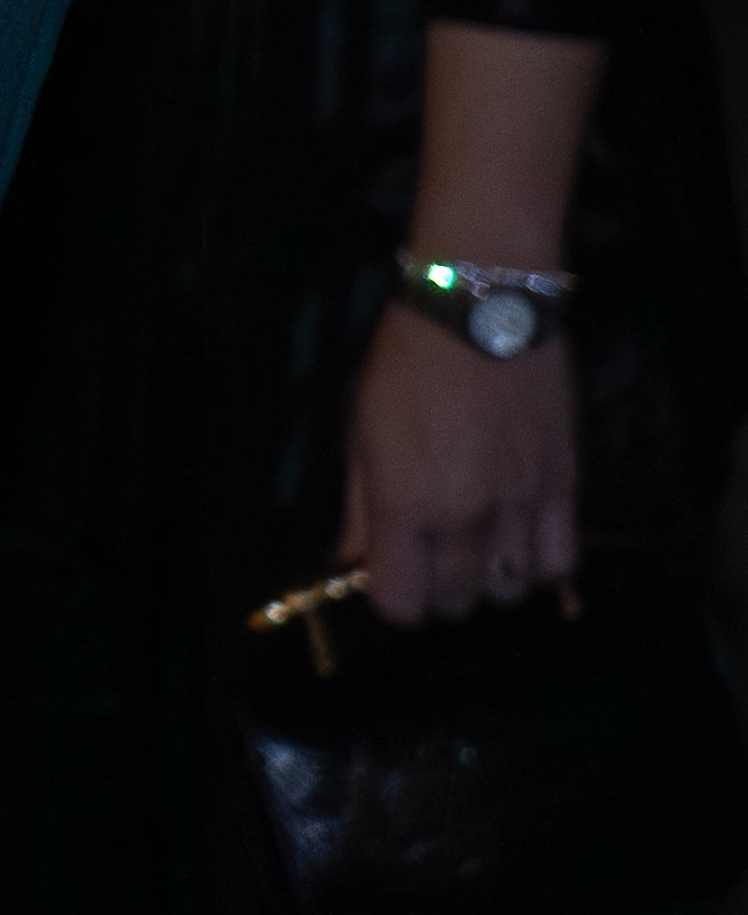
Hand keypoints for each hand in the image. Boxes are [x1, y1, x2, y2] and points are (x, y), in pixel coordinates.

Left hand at [344, 289, 582, 623]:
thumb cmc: (405, 364)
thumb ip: (358, 505)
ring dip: (489, 578)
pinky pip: (560, 561)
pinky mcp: (565, 488)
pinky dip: (537, 563)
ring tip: (475, 545)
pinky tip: (518, 539)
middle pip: (457, 602)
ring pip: (510, 590)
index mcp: (407, 504)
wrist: (480, 311)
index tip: (389, 574)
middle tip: (429, 554)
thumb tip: (349, 558)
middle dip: (437, 589)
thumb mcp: (360, 431)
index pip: (402, 602)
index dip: (392, 597)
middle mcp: (467, 517)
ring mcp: (522, 506)